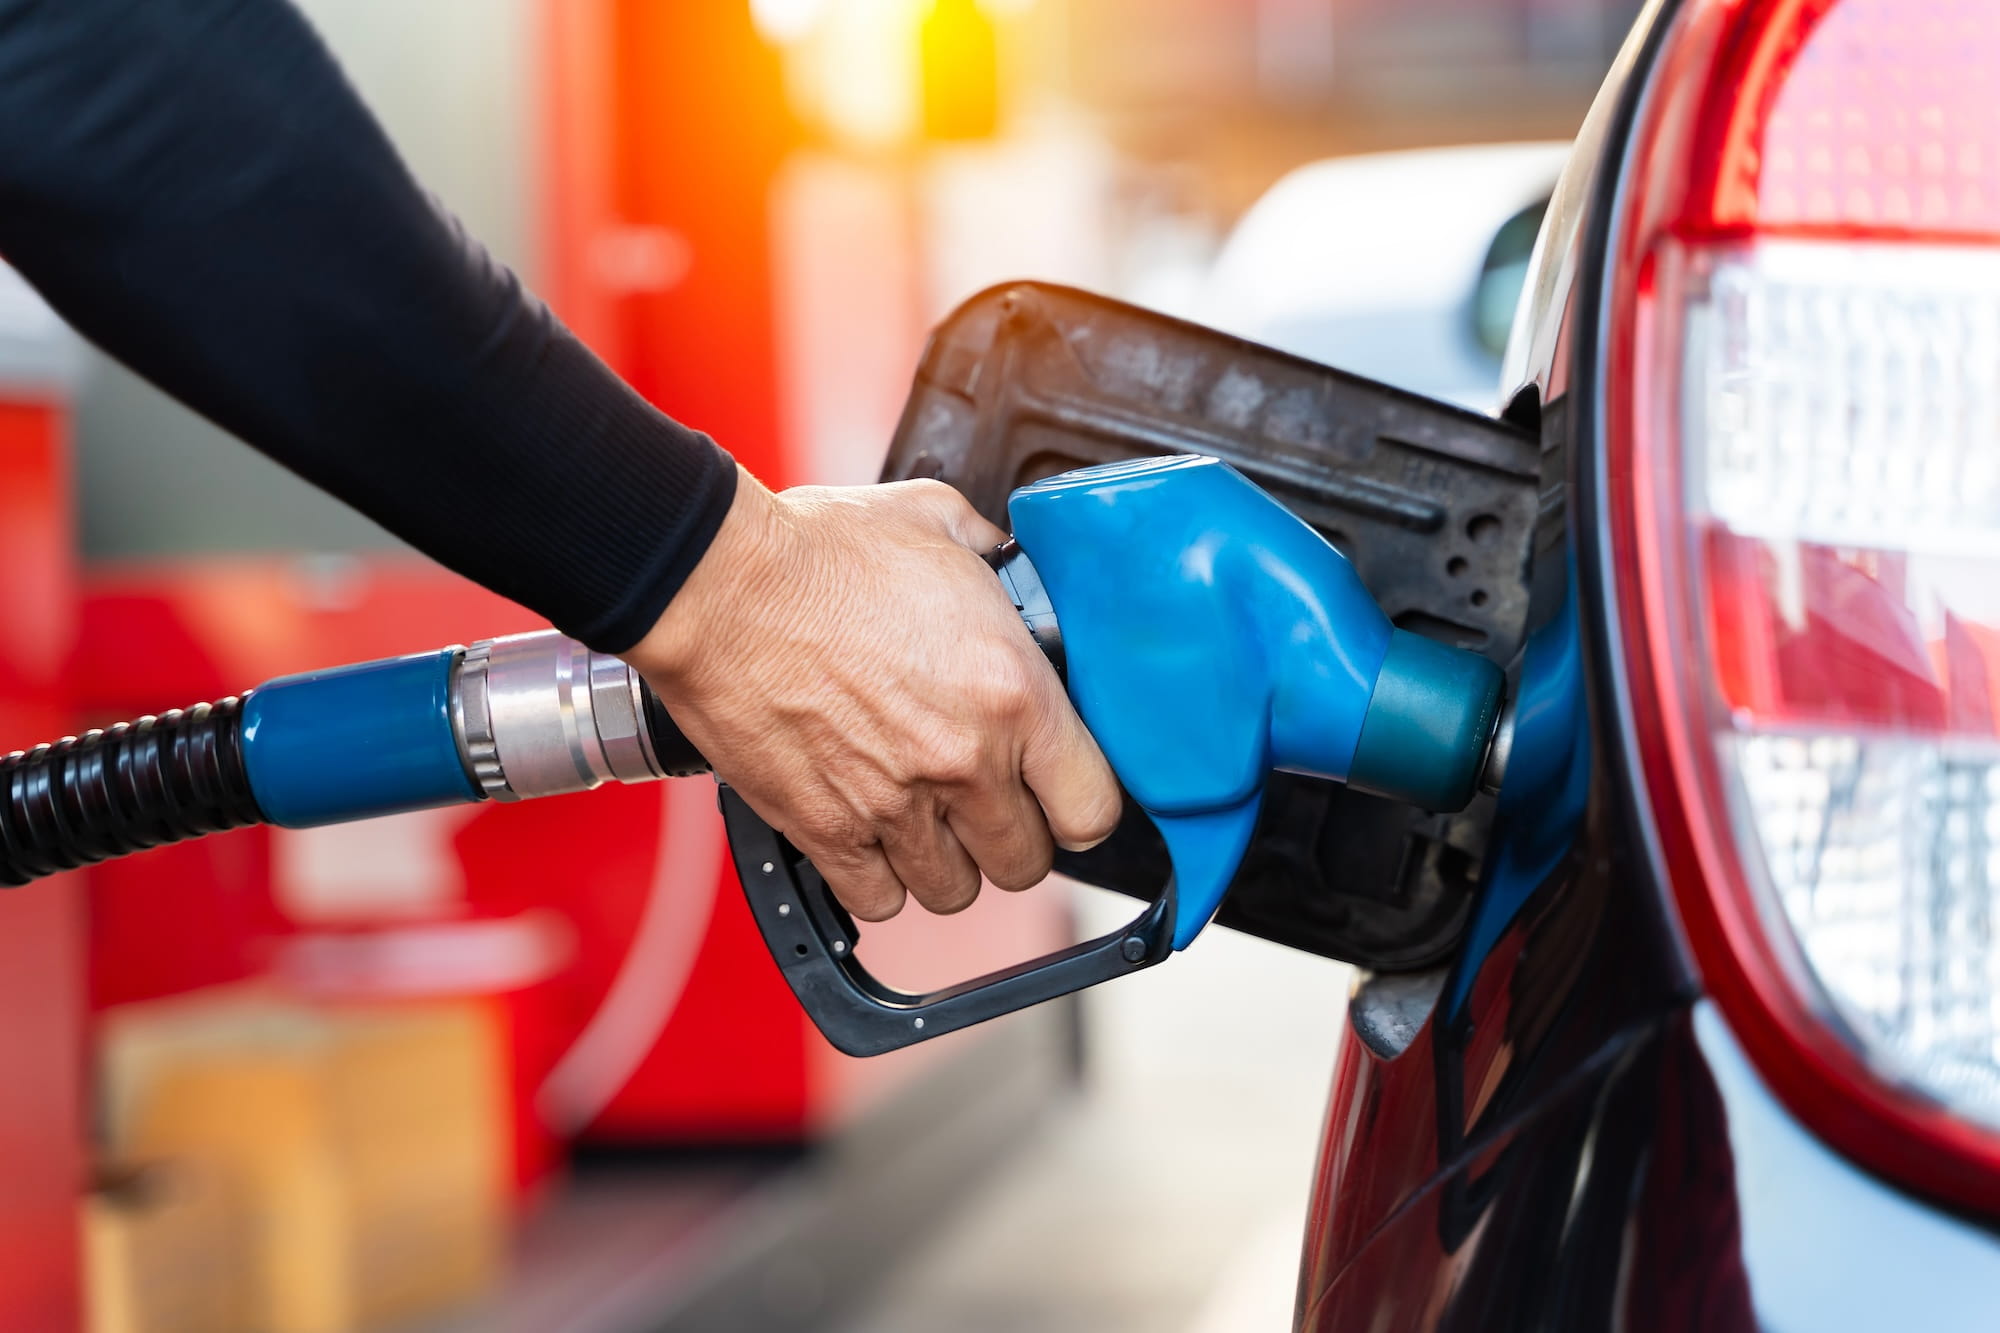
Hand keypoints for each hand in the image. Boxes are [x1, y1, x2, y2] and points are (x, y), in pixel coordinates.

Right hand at [625, 467, 1121, 921]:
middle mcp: (964, 760)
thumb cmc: (820, 549)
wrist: (718, 583)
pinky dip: (877, 878)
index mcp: (1013, 691)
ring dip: (944, 861)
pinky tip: (869, 832)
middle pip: (1026, 862)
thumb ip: (998, 561)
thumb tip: (1017, 578)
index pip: (1093, 808)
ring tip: (924, 817)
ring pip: (954, 891)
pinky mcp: (825, 830)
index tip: (1060, 793)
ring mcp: (894, 804)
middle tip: (984, 800)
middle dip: (1011, 835)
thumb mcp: (941, 523)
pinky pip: (878, 900)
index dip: (1080, 805)